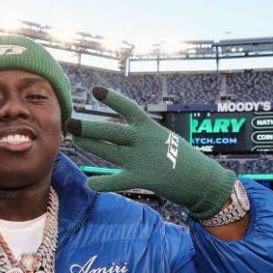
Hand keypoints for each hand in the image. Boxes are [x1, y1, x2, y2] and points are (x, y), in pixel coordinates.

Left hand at [67, 88, 234, 219]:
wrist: (202, 179)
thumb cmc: (182, 158)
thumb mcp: (164, 139)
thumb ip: (144, 136)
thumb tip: (124, 134)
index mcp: (150, 128)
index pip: (128, 108)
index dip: (112, 98)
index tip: (96, 90)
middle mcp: (143, 140)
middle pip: (111, 131)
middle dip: (89, 127)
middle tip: (70, 122)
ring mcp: (141, 159)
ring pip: (109, 151)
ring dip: (90, 145)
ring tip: (74, 139)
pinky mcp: (142, 178)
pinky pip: (117, 180)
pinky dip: (103, 182)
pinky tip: (89, 183)